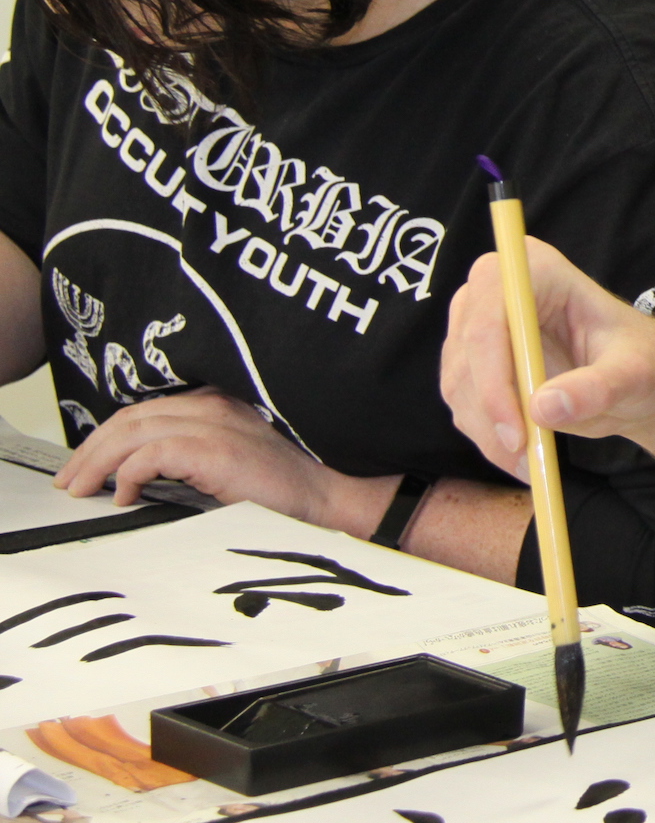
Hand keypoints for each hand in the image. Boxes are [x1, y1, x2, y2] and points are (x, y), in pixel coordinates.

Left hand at [55, 386, 384, 531]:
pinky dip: (128, 474)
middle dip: (91, 447)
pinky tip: (122, 495)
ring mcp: (217, 425)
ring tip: (83, 489)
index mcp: (222, 404)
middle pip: (132, 416)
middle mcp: (216, 406)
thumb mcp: (239, 463)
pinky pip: (152, 453)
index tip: (89, 463)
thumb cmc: (295, 487)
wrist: (337, 495)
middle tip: (71, 479)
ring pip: (134, 430)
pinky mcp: (218, 450)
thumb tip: (146, 479)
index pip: (149, 409)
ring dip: (98, 461)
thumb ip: (200, 457)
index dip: (110, 435)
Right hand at [440, 235, 654, 476]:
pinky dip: (488, 436)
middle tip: (527, 459)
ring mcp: (476, 323)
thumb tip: (544, 407)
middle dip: (491, 414)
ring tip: (532, 464)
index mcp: (537, 269)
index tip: (517, 432)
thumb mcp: (634, 374)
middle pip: (466, 355)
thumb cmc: (641, 359)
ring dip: (489, 433)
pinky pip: (463, 403)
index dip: (494, 378)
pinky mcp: (471, 360)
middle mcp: (495, 289)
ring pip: (459, 385)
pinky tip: (523, 455)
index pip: (490, 320)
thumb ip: (597, 387)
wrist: (634, 375)